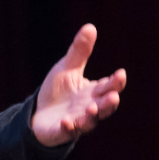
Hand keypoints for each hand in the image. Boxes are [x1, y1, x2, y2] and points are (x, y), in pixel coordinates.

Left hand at [31, 24, 125, 146]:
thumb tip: (90, 26)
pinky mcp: (61, 132)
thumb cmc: (57, 91)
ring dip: (91, 117)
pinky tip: (66, 122)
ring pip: (89, 122)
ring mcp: (76, 121)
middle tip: (113, 97)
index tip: (120, 74)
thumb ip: (79, 52)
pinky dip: (68, 128)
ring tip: (91, 109)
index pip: (108, 87)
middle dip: (109, 103)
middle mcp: (88, 108)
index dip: (115, 82)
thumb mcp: (67, 68)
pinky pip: (67, 132)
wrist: (38, 113)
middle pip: (104, 107)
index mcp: (92, 92)